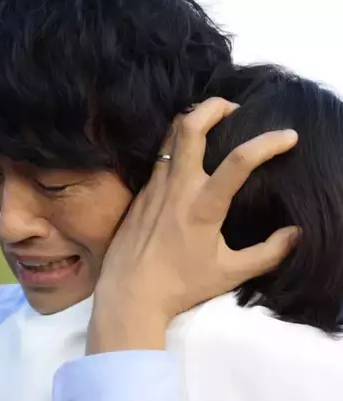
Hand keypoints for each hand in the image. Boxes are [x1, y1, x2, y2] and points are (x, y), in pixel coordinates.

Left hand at [88, 98, 300, 352]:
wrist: (129, 293)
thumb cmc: (181, 285)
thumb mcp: (230, 273)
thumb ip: (268, 253)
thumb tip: (296, 234)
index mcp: (203, 206)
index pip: (239, 161)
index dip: (268, 143)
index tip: (289, 136)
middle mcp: (177, 186)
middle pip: (190, 126)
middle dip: (214, 106)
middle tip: (233, 107)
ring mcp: (154, 186)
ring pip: (169, 136)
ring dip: (192, 121)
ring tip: (212, 122)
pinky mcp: (140, 192)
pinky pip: (159, 157)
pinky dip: (176, 144)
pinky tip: (187, 155)